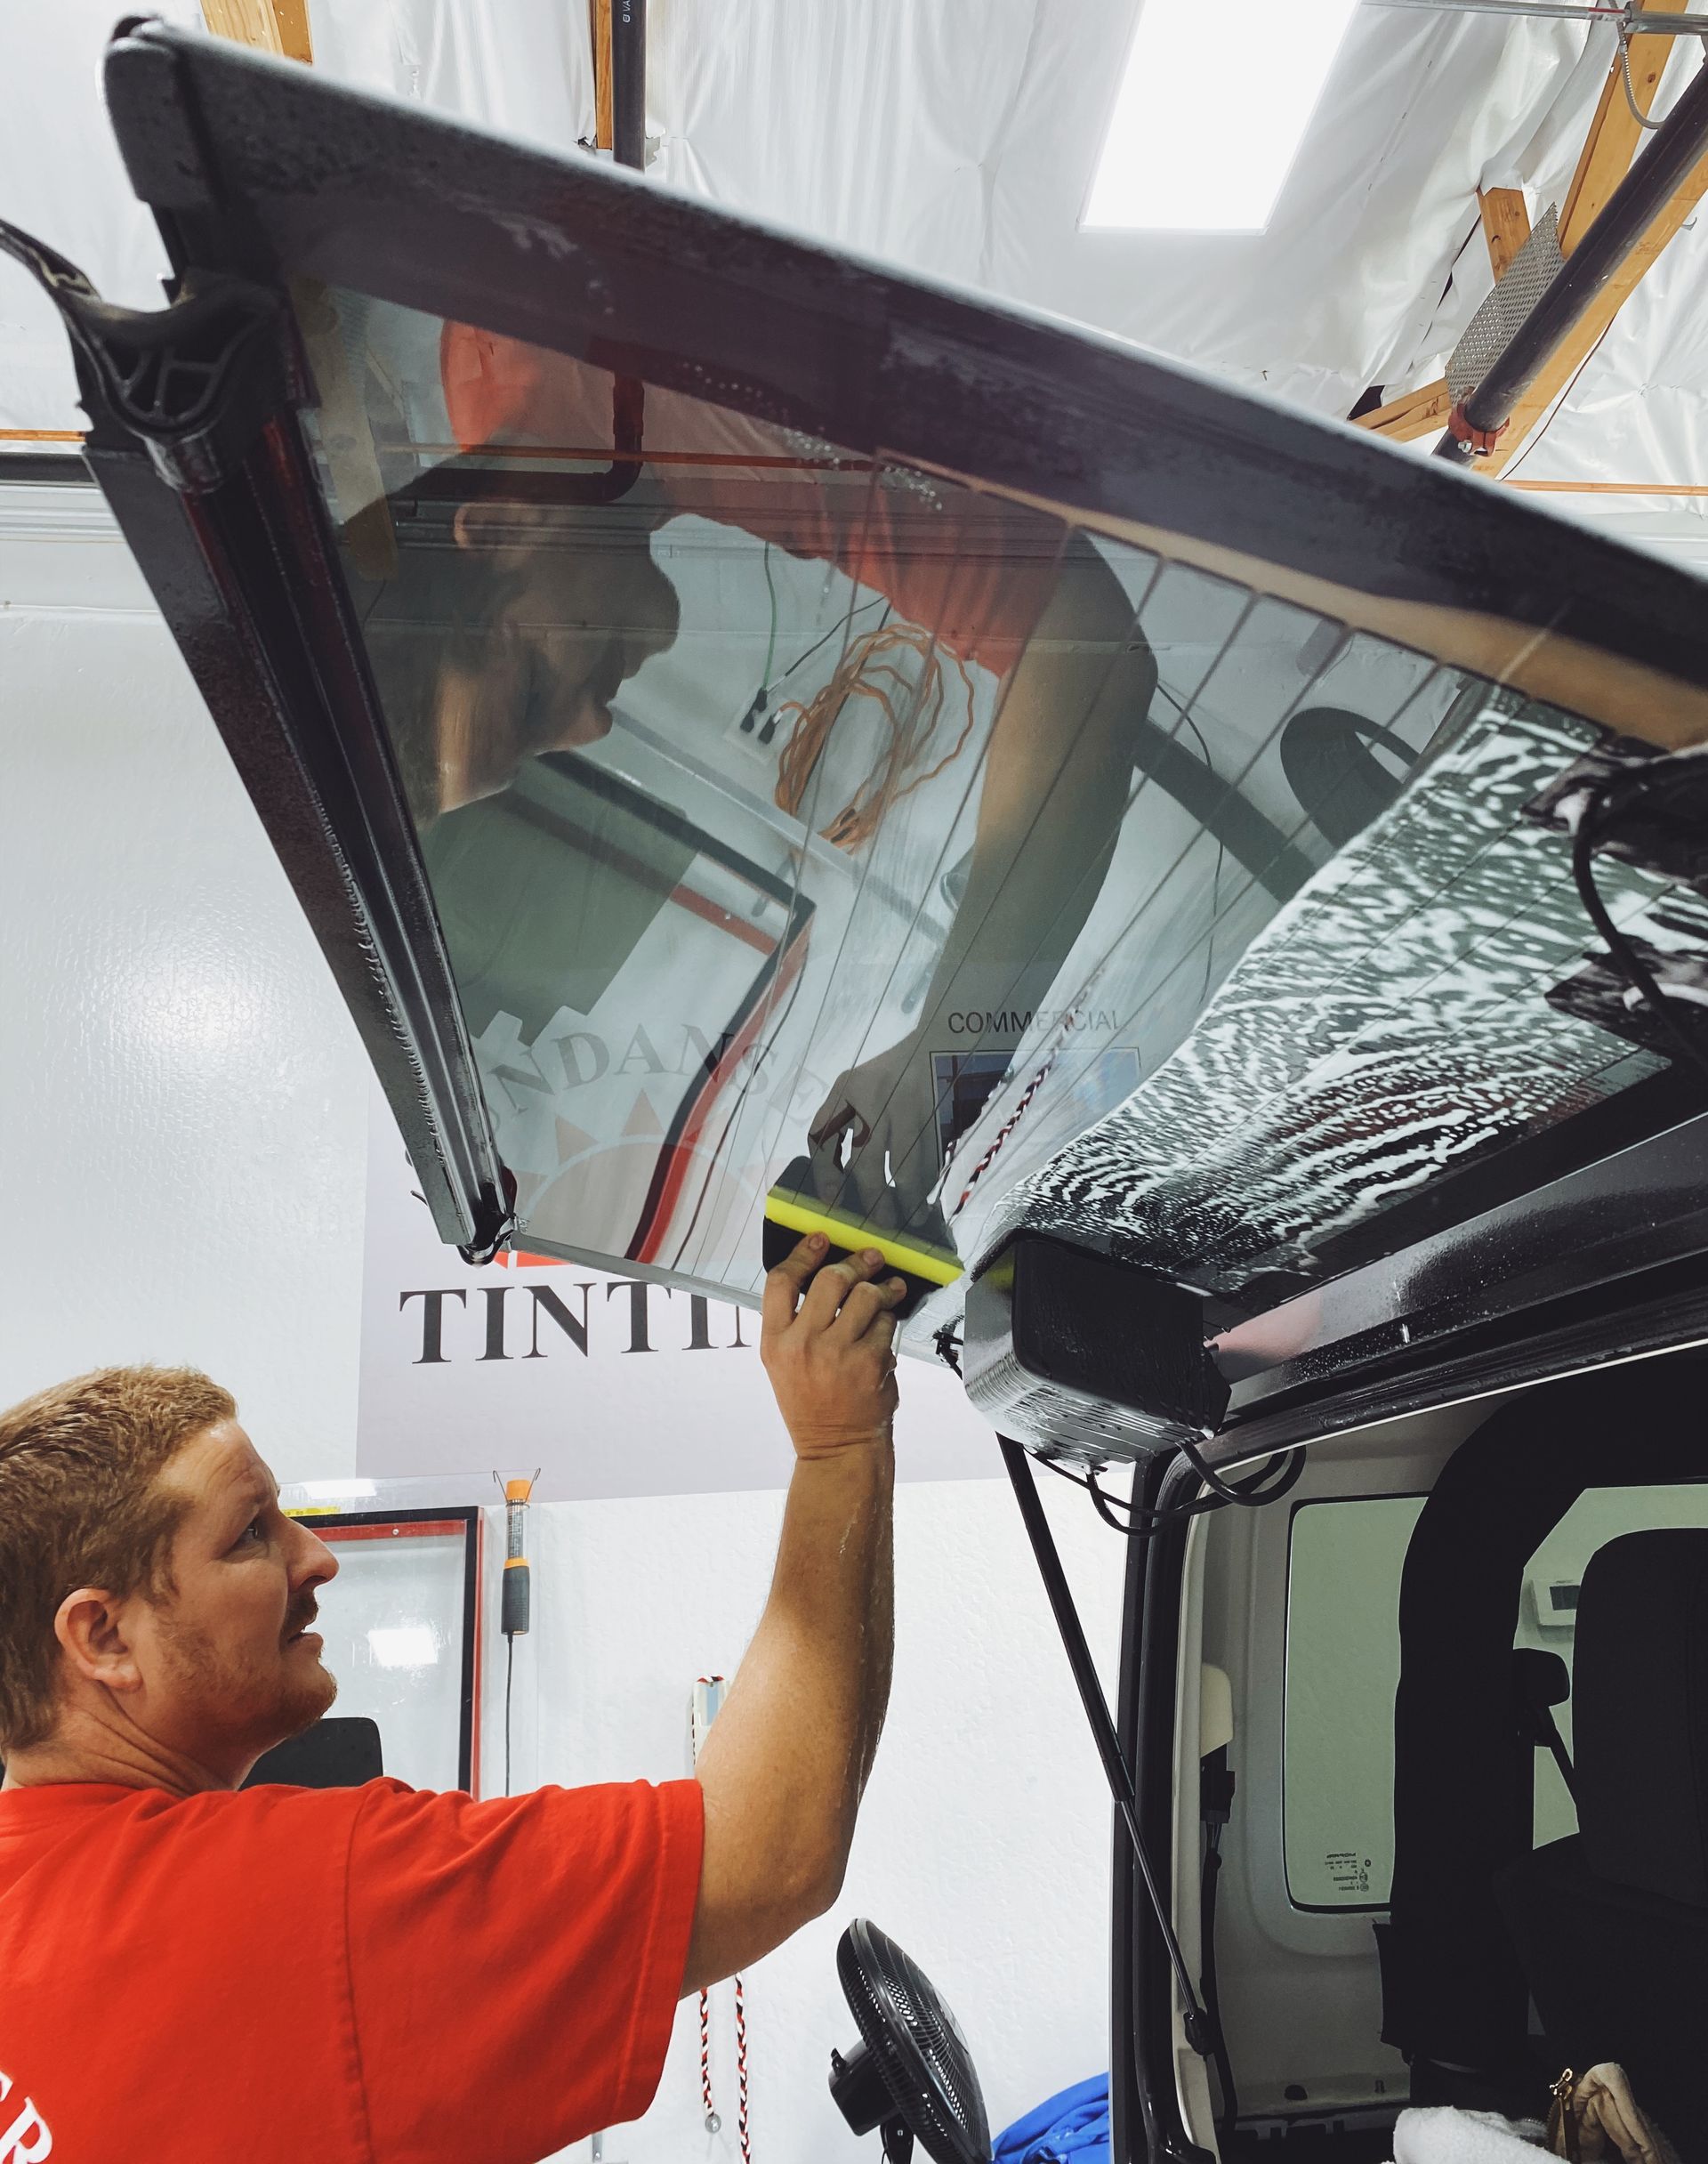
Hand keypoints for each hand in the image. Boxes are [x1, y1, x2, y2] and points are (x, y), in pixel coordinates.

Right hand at [761, 1235, 905, 1460]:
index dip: (803, 1253)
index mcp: (775, 1342)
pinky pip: (885, 1323)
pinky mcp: (870, 1363)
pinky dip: (889, 1321)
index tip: (820, 1239)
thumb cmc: (811, 1403)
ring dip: (880, 1288)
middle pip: (830, 1280)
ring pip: (865, 1296)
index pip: (782, 1282)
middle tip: (870, 1258)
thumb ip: (796, 1322)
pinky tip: (887, 1326)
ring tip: (888, 1288)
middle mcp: (803, 1345)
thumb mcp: (783, 1363)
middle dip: (855, 1263)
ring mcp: (838, 1354)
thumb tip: (825, 1274)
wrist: (837, 1446)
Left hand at [809, 1034, 944, 1233]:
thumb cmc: (893, 1072)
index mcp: (847, 1089)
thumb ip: (842, 1121)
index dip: (825, 1175)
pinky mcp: (937, 1116)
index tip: (832, 1201)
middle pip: (867, 1164)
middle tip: (880, 1222)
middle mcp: (874, 1099)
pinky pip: (931, 1160)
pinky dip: (928, 1183)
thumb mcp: (856, 1084)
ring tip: (912, 1219)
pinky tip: (928, 1197)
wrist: (941, 1043)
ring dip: (908, 1199)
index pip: (824, 1137)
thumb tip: (841, 1178)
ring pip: (905, 1168)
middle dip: (873, 1198)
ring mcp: (908, 1107)